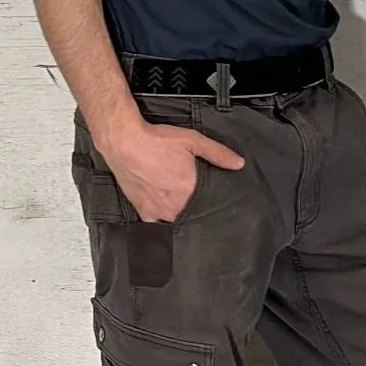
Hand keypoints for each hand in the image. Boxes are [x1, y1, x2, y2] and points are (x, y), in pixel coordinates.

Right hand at [97, 119, 244, 222]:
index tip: (221, 205)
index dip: (216, 205)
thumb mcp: (193, 140)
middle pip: (192, 215)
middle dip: (199, 212)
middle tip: (204, 208)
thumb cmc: (157, 141)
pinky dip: (162, 224)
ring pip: (176, 222)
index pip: (209, 205)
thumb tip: (239, 163)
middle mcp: (174, 204)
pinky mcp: (143, 210)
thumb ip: (218, 153)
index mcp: (189, 189)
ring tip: (187, 211)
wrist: (126, 143)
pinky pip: (155, 225)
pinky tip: (168, 219)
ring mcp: (157, 210)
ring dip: (182, 218)